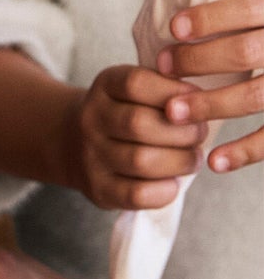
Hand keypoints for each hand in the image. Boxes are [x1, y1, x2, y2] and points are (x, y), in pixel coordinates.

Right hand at [69, 64, 207, 210]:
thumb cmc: (124, 113)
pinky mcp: (98, 188)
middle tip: (200, 136)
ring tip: (192, 159)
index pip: (136, 84)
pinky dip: (164, 190)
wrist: (75, 142)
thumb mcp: (135, 89)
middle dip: (184, 133)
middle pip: (139, 124)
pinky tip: (173, 183)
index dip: (175, 93)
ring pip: (140, 160)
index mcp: (105, 86)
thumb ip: (165, 89)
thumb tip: (202, 101)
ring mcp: (91, 155)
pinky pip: (136, 194)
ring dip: (179, 162)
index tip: (197, 100)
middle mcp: (91, 118)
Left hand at [156, 0, 263, 175]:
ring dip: (210, 104)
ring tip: (173, 113)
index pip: (250, 7)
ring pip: (255, 96)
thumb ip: (249, 8)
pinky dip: (245, 152)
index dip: (211, 18)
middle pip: (245, 52)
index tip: (174, 28)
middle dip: (198, 61)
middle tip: (164, 66)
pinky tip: (214, 161)